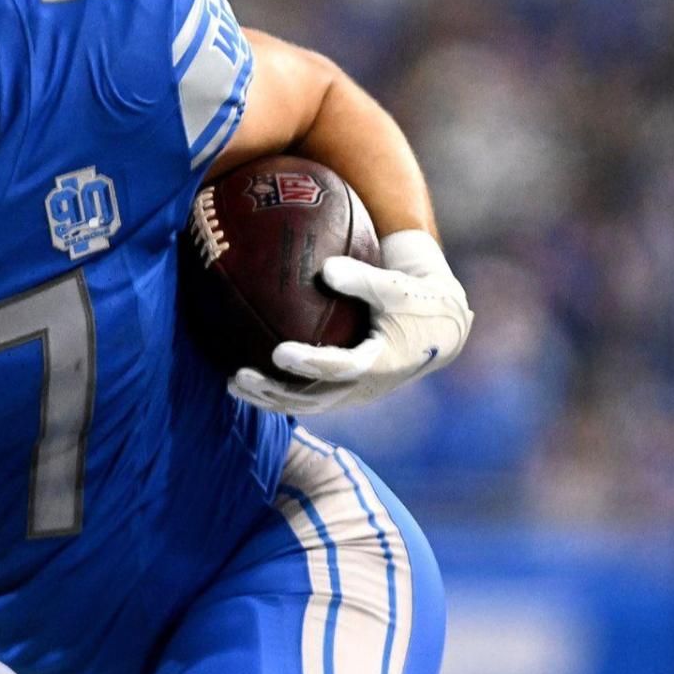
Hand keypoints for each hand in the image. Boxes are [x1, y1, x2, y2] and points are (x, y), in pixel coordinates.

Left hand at [230, 229, 471, 414]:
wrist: (439, 331)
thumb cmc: (417, 301)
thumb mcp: (397, 286)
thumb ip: (362, 279)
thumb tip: (325, 268)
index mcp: (381, 362)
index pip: (341, 367)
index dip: (310, 363)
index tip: (278, 352)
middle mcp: (365, 386)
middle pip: (314, 398)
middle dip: (275, 391)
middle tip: (241, 375)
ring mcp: (354, 393)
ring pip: (306, 405)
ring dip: (269, 398)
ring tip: (233, 383)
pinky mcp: (345, 391)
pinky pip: (307, 397)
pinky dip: (277, 393)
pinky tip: (246, 381)